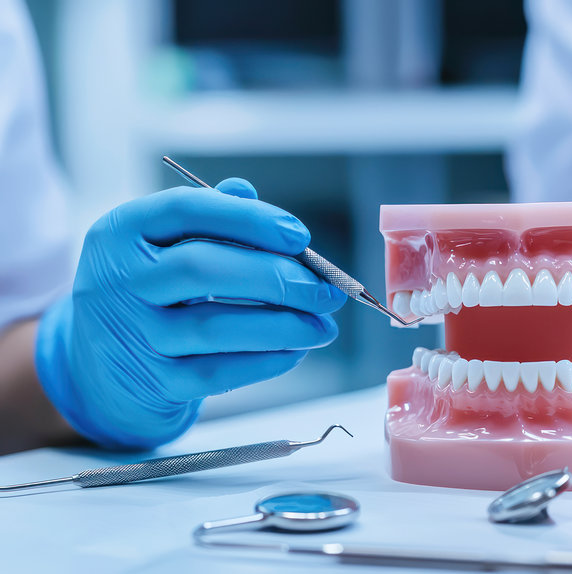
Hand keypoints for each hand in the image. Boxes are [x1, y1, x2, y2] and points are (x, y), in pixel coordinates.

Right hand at [35, 179, 345, 448]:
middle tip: (326, 291)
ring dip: (284, 326)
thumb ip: (207, 217)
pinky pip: (218, 373)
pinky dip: (266, 362)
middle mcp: (119, 279)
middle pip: (202, 268)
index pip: (186, 210)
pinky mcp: (153, 381)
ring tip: (323, 327)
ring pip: (216, 327)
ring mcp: (133, 334)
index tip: (299, 236)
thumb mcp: (164, 246)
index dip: (249, 220)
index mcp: (122, 231)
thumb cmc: (152, 293)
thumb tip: (247, 192)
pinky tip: (295, 351)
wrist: (102, 369)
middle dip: (276, 278)